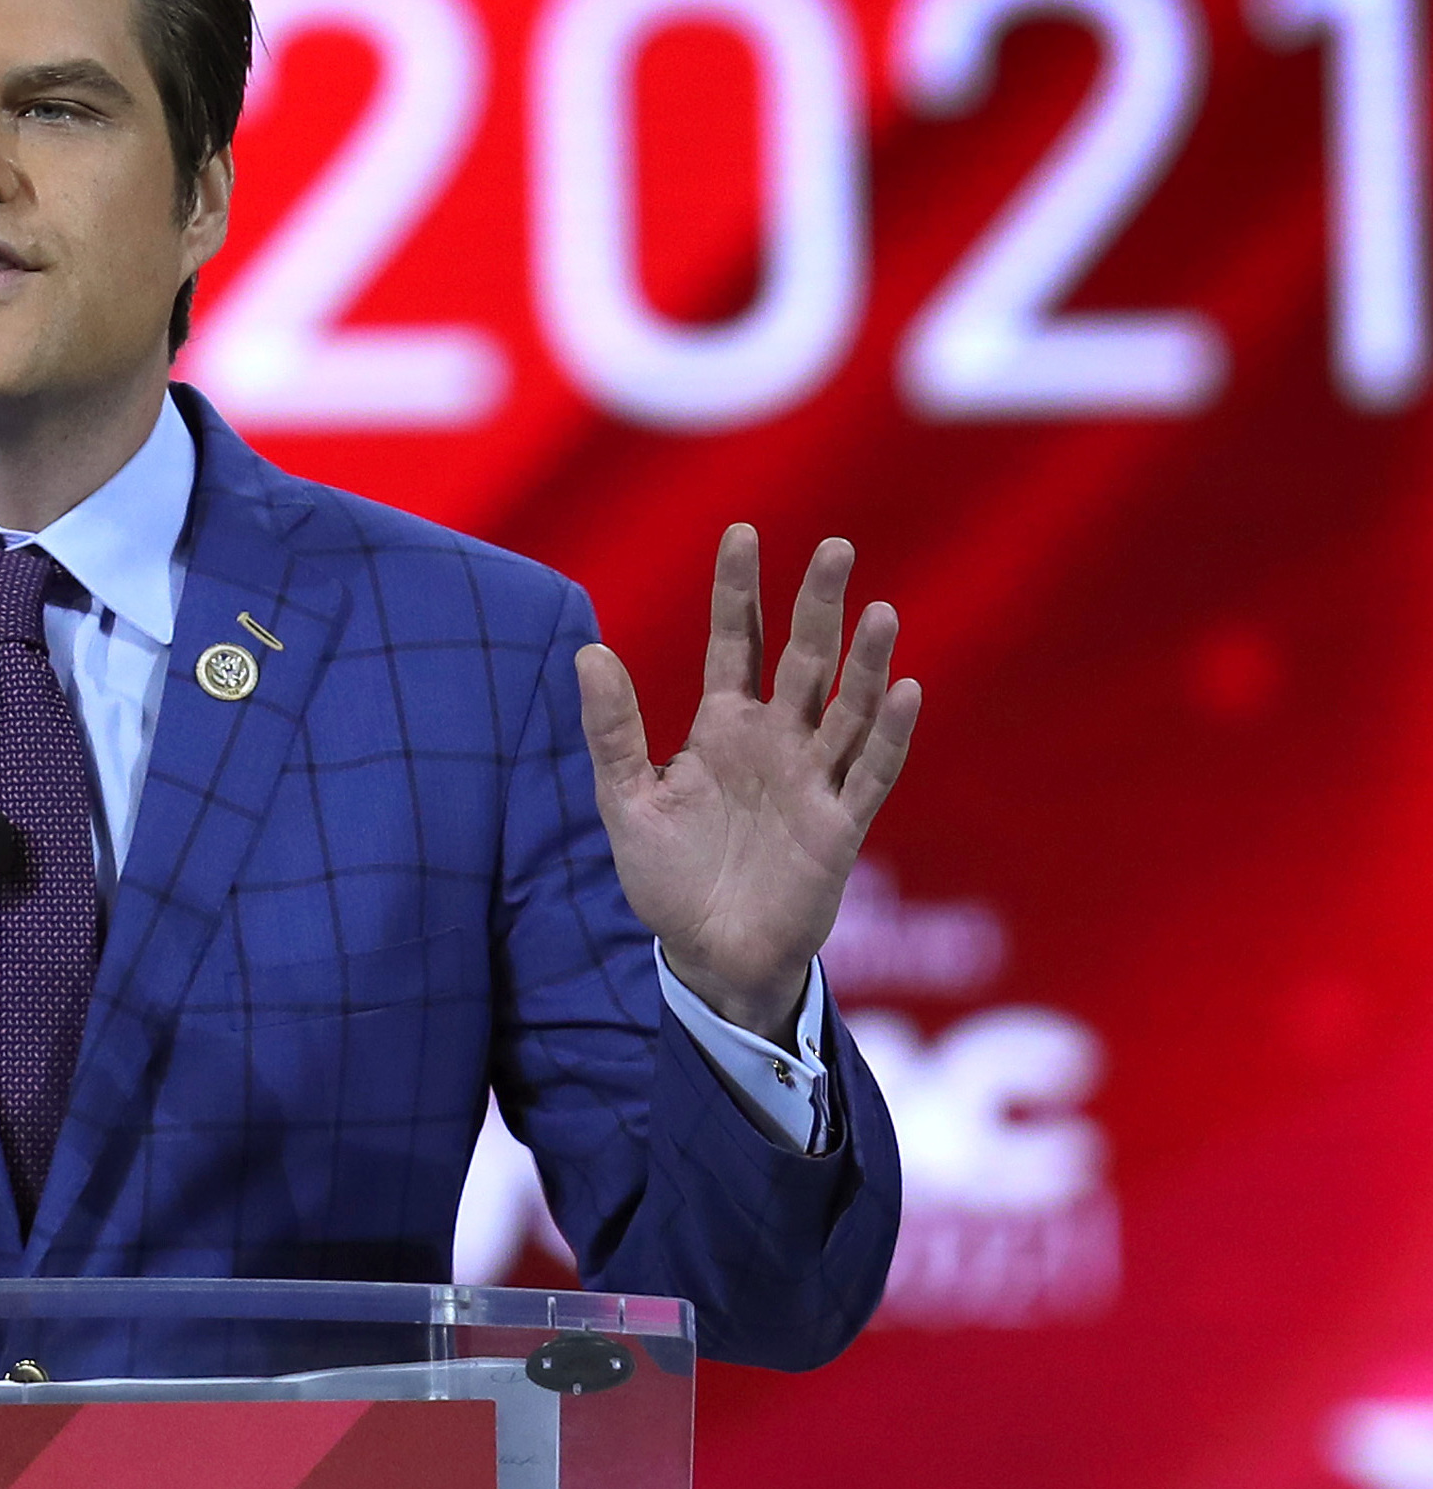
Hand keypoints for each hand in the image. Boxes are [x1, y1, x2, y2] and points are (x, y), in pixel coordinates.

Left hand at [574, 526, 919, 1041]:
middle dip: (816, 605)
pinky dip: (887, 734)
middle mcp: (775, 741)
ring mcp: (812, 780)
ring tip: (878, 609)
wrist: (707, 955)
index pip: (737, 642)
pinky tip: (902, 691)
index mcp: (721, 727)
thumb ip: (611, 730)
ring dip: (867, 660)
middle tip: (835, 547)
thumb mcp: (625, 799)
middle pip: (803, 659)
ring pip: (847, 706)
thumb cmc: (667, 878)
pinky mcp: (839, 826)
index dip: (738, 591)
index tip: (741, 532)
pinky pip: (870, 772)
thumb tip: (587, 650)